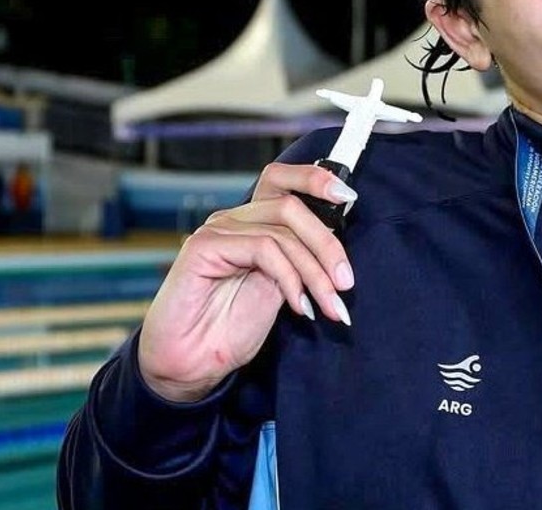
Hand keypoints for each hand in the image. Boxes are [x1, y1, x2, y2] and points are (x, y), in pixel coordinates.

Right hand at [137, 162, 357, 401]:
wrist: (192, 364)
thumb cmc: (232, 328)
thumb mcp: (282, 288)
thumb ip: (301, 260)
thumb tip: (340, 249)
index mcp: (252, 222)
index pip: (281, 180)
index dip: (315, 179)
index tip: (349, 196)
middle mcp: (234, 220)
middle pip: (291, 207)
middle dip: (328, 245)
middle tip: (346, 284)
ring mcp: (217, 230)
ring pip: (283, 233)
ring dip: (315, 273)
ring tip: (329, 307)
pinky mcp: (204, 247)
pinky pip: (263, 249)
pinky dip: (290, 279)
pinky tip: (299, 307)